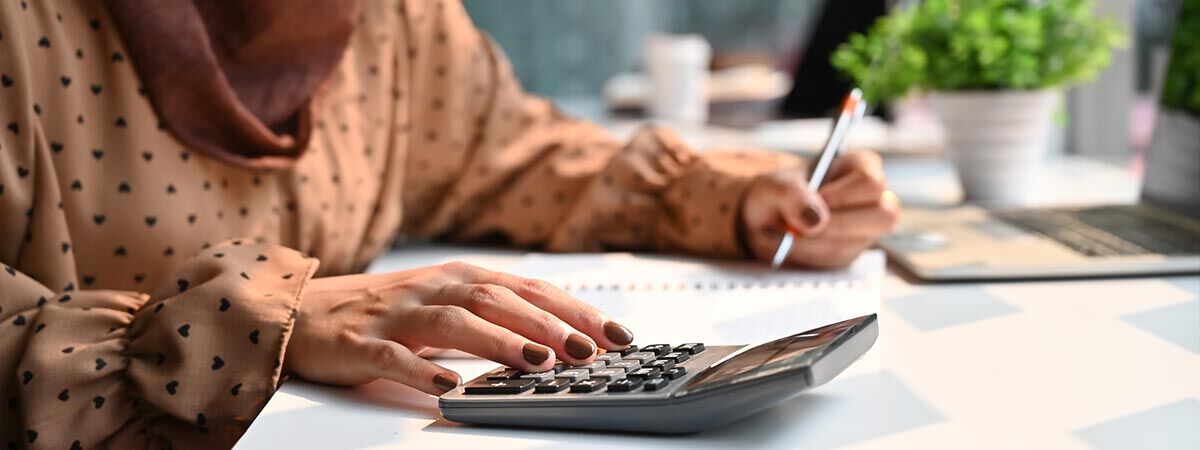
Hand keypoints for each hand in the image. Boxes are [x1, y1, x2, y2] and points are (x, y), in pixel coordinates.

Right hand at [284, 262, 634, 394]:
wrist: (303, 312)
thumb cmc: (386, 312)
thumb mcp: (447, 306)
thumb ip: (496, 316)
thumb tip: (562, 340)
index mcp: (459, 278)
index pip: (529, 289)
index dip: (575, 310)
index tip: (616, 334)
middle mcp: (433, 288)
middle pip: (498, 298)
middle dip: (548, 324)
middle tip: (588, 350)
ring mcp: (397, 314)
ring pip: (454, 321)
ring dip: (499, 341)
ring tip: (537, 361)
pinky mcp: (361, 343)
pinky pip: (393, 357)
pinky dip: (422, 370)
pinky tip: (447, 386)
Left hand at [740, 150, 898, 267]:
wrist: (764, 220)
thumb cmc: (776, 193)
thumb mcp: (773, 185)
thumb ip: (791, 194)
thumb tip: (815, 219)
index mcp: (860, 168)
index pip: (872, 182)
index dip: (845, 195)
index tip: (818, 197)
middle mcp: (871, 200)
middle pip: (883, 217)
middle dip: (836, 226)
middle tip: (800, 226)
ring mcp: (864, 231)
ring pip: (853, 245)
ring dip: (813, 245)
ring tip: (785, 235)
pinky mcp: (850, 254)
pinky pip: (836, 264)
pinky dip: (808, 258)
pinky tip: (789, 247)